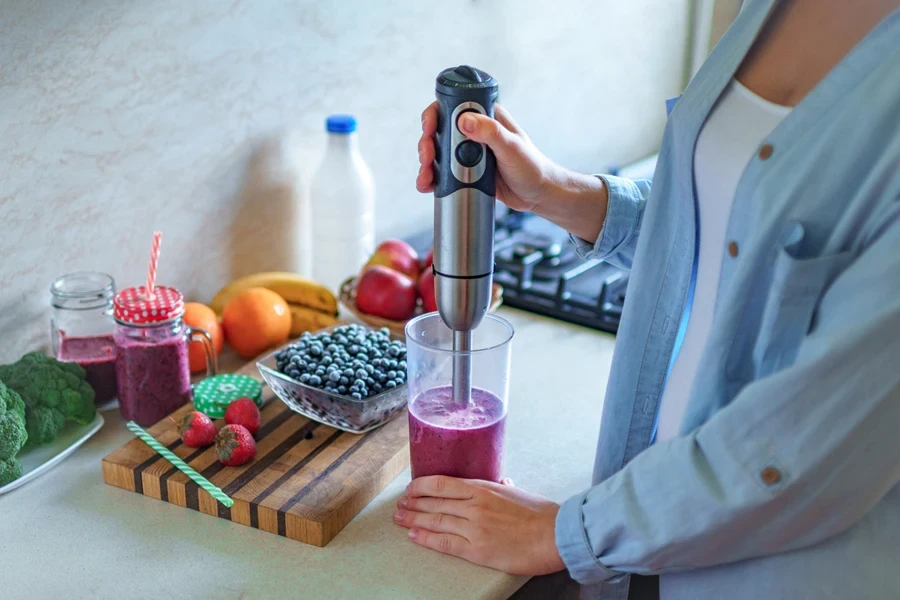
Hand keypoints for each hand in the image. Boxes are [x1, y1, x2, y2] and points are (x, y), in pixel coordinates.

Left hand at [393, 475, 565, 575]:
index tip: (411, 489)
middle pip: (433, 502)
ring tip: (399, 519)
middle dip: (412, 504)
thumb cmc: (541, 514)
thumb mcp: (519, 492)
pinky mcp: (478, 550)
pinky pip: (445, 542)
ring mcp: (474, 527)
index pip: (442, 483)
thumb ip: (504, 487)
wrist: (555, 535)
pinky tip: (414, 536)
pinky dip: (426, 538)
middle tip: (399, 505)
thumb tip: (501, 482)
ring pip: (435, 521)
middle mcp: (474, 505)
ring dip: (413, 519)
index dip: (421, 486)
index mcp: (483, 488)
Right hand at [416, 103, 559, 213]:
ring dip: (427, 163)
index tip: (429, 128)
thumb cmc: (532, 167)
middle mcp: (475, 132)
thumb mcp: (511, 147)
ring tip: (426, 177)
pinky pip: (444, 171)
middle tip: (426, 157)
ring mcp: (469, 152)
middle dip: (427, 143)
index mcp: (486, 117)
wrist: (538, 195)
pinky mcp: (467, 171)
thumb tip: (464, 121)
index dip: (435, 115)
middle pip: (440, 130)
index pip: (453, 107)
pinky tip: (428, 185)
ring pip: (439, 152)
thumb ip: (490, 132)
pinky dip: (433, 177)